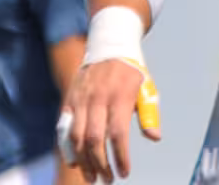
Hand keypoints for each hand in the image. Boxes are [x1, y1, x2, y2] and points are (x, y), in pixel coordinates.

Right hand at [59, 58, 160, 183]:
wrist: (108, 46)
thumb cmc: (131, 73)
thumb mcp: (146, 88)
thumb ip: (149, 113)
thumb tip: (154, 138)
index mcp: (119, 96)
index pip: (118, 134)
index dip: (120, 157)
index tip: (124, 173)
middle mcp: (97, 99)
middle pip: (94, 139)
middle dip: (100, 164)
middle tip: (107, 179)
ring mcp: (81, 100)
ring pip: (76, 137)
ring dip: (83, 161)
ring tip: (92, 177)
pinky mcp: (69, 100)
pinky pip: (64, 128)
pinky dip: (68, 148)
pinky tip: (76, 162)